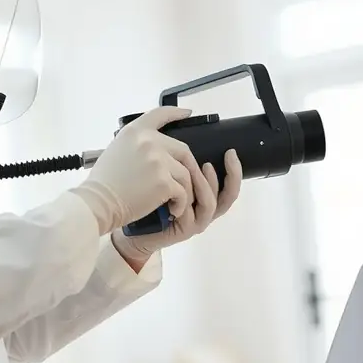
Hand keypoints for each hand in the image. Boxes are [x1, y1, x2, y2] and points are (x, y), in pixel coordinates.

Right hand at [70, 106, 203, 235]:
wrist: (98, 202)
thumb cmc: (103, 182)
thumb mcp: (115, 150)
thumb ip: (136, 145)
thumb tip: (153, 152)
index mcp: (135, 132)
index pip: (160, 114)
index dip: (176, 112)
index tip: (187, 113)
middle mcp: (149, 142)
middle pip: (182, 150)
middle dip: (188, 167)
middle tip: (188, 181)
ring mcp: (159, 161)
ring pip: (185, 174)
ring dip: (185, 189)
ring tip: (178, 202)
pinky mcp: (164, 182)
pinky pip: (182, 192)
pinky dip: (181, 203)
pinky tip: (174, 210)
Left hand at [111, 148, 242, 262]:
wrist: (129, 224)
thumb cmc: (145, 196)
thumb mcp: (165, 175)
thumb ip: (177, 162)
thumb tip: (182, 133)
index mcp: (202, 197)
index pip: (227, 184)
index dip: (233, 169)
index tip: (230, 150)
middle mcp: (203, 210)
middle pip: (229, 195)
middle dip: (233, 174)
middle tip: (229, 154)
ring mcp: (196, 221)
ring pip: (213, 202)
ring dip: (209, 183)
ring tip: (203, 166)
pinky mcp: (185, 229)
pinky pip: (195, 213)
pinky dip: (193, 198)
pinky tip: (185, 185)